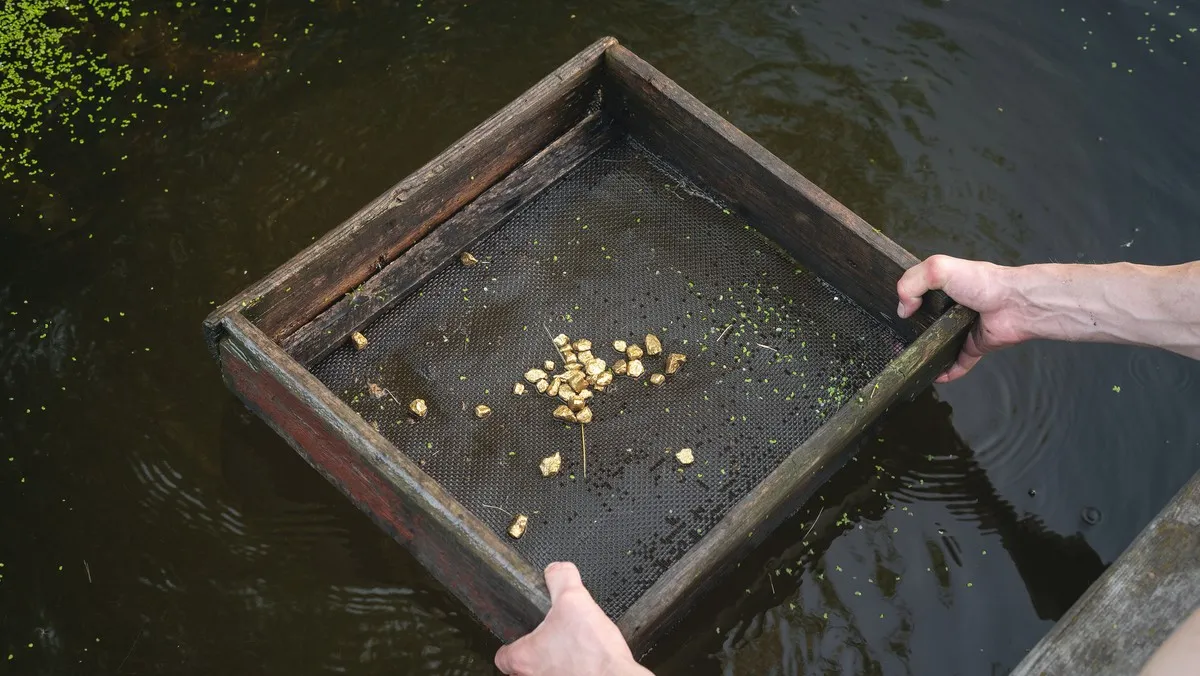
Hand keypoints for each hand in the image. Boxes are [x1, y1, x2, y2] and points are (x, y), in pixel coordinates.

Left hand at [495, 562, 652, 675]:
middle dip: (536, 653)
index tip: (520, 636)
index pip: (502, 656)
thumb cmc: (594, 654)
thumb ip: (561, 579)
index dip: (510, 643)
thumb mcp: (574, 599)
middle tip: (551, 640)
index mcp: (524, 657)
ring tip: (572, 649)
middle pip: (522, 668)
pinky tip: (587, 661)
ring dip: (554, 663)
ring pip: (544, 674)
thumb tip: (557, 569)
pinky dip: (573, 671)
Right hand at [896, 254, 1032, 381]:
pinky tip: (934, 376)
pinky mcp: (975, 345)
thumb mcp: (939, 268)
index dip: (906, 302)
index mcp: (946, 286)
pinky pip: (958, 362)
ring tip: (911, 362)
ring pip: (940, 344)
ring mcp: (964, 328)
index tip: (893, 316)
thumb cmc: (982, 282)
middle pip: (927, 322)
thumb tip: (903, 310)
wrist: (1016, 304)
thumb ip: (912, 282)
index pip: (919, 294)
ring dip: (927, 353)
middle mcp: (953, 307)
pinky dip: (947, 371)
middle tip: (896, 343)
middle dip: (912, 332)